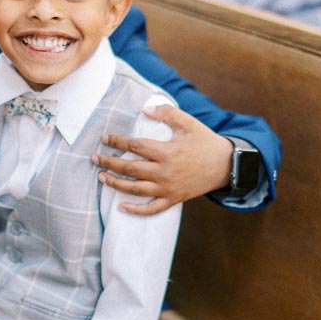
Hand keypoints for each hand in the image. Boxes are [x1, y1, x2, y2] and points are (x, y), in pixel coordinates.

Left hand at [93, 104, 232, 214]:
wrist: (226, 166)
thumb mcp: (188, 123)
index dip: (117, 141)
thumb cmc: (205, 141)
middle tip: (94, 158)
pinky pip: (151, 209)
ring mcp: (168, 188)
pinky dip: (136, 210)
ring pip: (135, 189)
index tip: (104, 138)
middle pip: (130, 168)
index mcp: (167, 152)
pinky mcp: (173, 199)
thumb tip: (145, 109)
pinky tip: (121, 207)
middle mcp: (164, 172)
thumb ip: (166, 113)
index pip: (135, 146)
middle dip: (109, 163)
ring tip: (101, 177)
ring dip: (115, 183)